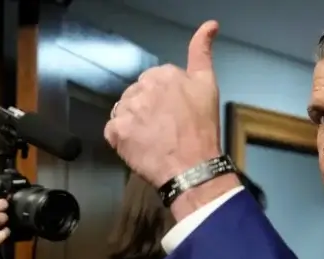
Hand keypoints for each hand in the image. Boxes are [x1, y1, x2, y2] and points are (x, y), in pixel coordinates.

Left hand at [104, 20, 221, 188]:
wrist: (194, 168)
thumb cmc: (203, 131)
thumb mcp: (208, 85)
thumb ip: (202, 52)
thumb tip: (209, 24)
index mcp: (163, 74)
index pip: (155, 83)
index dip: (167, 101)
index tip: (177, 115)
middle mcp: (142, 87)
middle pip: (138, 96)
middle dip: (149, 110)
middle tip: (167, 130)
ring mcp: (127, 110)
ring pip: (125, 112)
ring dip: (135, 124)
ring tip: (155, 139)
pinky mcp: (116, 131)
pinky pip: (113, 132)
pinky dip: (124, 140)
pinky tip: (141, 147)